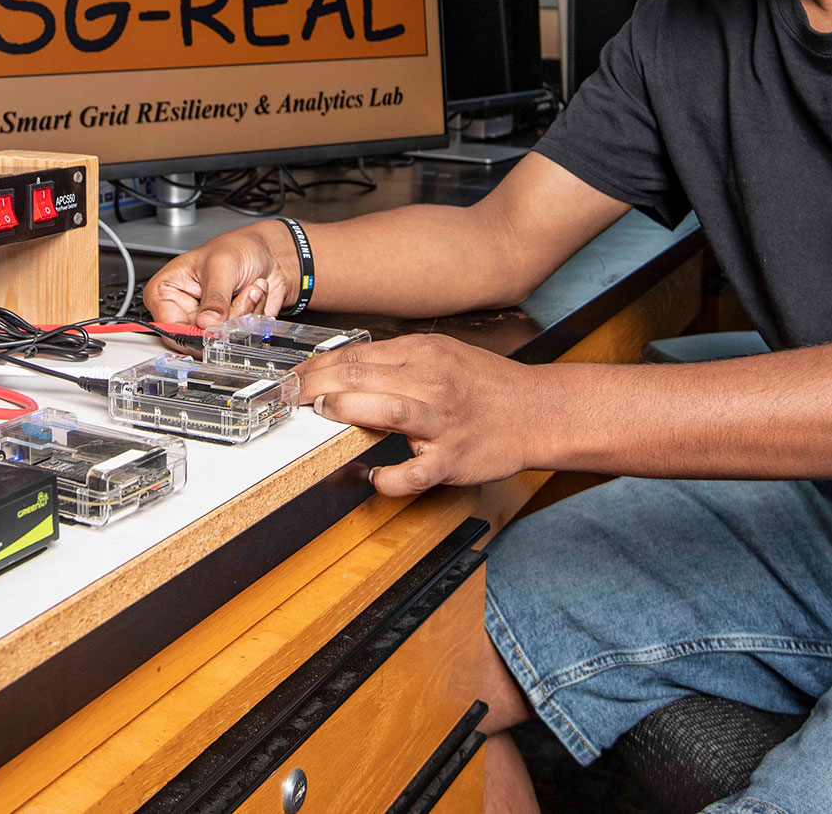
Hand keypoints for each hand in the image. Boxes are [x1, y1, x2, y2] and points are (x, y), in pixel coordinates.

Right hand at [143, 222, 300, 328]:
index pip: (170, 329)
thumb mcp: (221, 266)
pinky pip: (239, 338)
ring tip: (249, 289)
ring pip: (222, 339)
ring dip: (244, 315)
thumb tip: (207, 323)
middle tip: (241, 296)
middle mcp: (184, 308)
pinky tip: (252, 296)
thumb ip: (214, 297)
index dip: (194, 333)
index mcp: (166, 291)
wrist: (266, 249)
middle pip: (198, 337)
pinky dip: (252, 319)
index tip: (216, 326)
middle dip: (227, 320)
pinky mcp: (227, 326)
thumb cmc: (237, 247)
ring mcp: (206, 319)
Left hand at [295, 333, 537, 496]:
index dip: (318, 365)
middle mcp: (431, 383)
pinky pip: (416, 472)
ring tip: (324, 414)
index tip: (294, 377)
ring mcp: (442, 423)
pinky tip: (374, 477)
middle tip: (293, 395)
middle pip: (363, 376)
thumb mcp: (442, 353)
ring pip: (388, 410)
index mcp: (424, 354)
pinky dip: (391, 477)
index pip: (358, 355)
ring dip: (348, 411)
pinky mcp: (453, 459)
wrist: (538, 412)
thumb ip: (398, 359)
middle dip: (318, 384)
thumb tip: (347, 366)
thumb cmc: (486, 384)